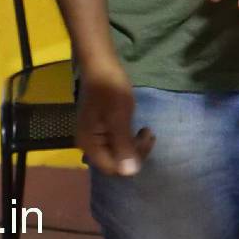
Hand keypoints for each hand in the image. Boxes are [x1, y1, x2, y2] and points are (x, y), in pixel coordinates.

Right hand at [75, 59, 152, 176]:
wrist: (100, 64)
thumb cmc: (110, 88)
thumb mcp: (119, 117)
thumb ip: (123, 145)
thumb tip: (129, 173)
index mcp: (90, 144)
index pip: (113, 169)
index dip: (132, 160)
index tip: (146, 140)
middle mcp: (89, 145)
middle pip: (115, 163)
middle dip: (135, 153)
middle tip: (149, 133)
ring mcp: (94, 137)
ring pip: (117, 153)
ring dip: (134, 146)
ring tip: (146, 130)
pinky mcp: (100, 129)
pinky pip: (116, 143)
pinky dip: (128, 138)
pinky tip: (137, 128)